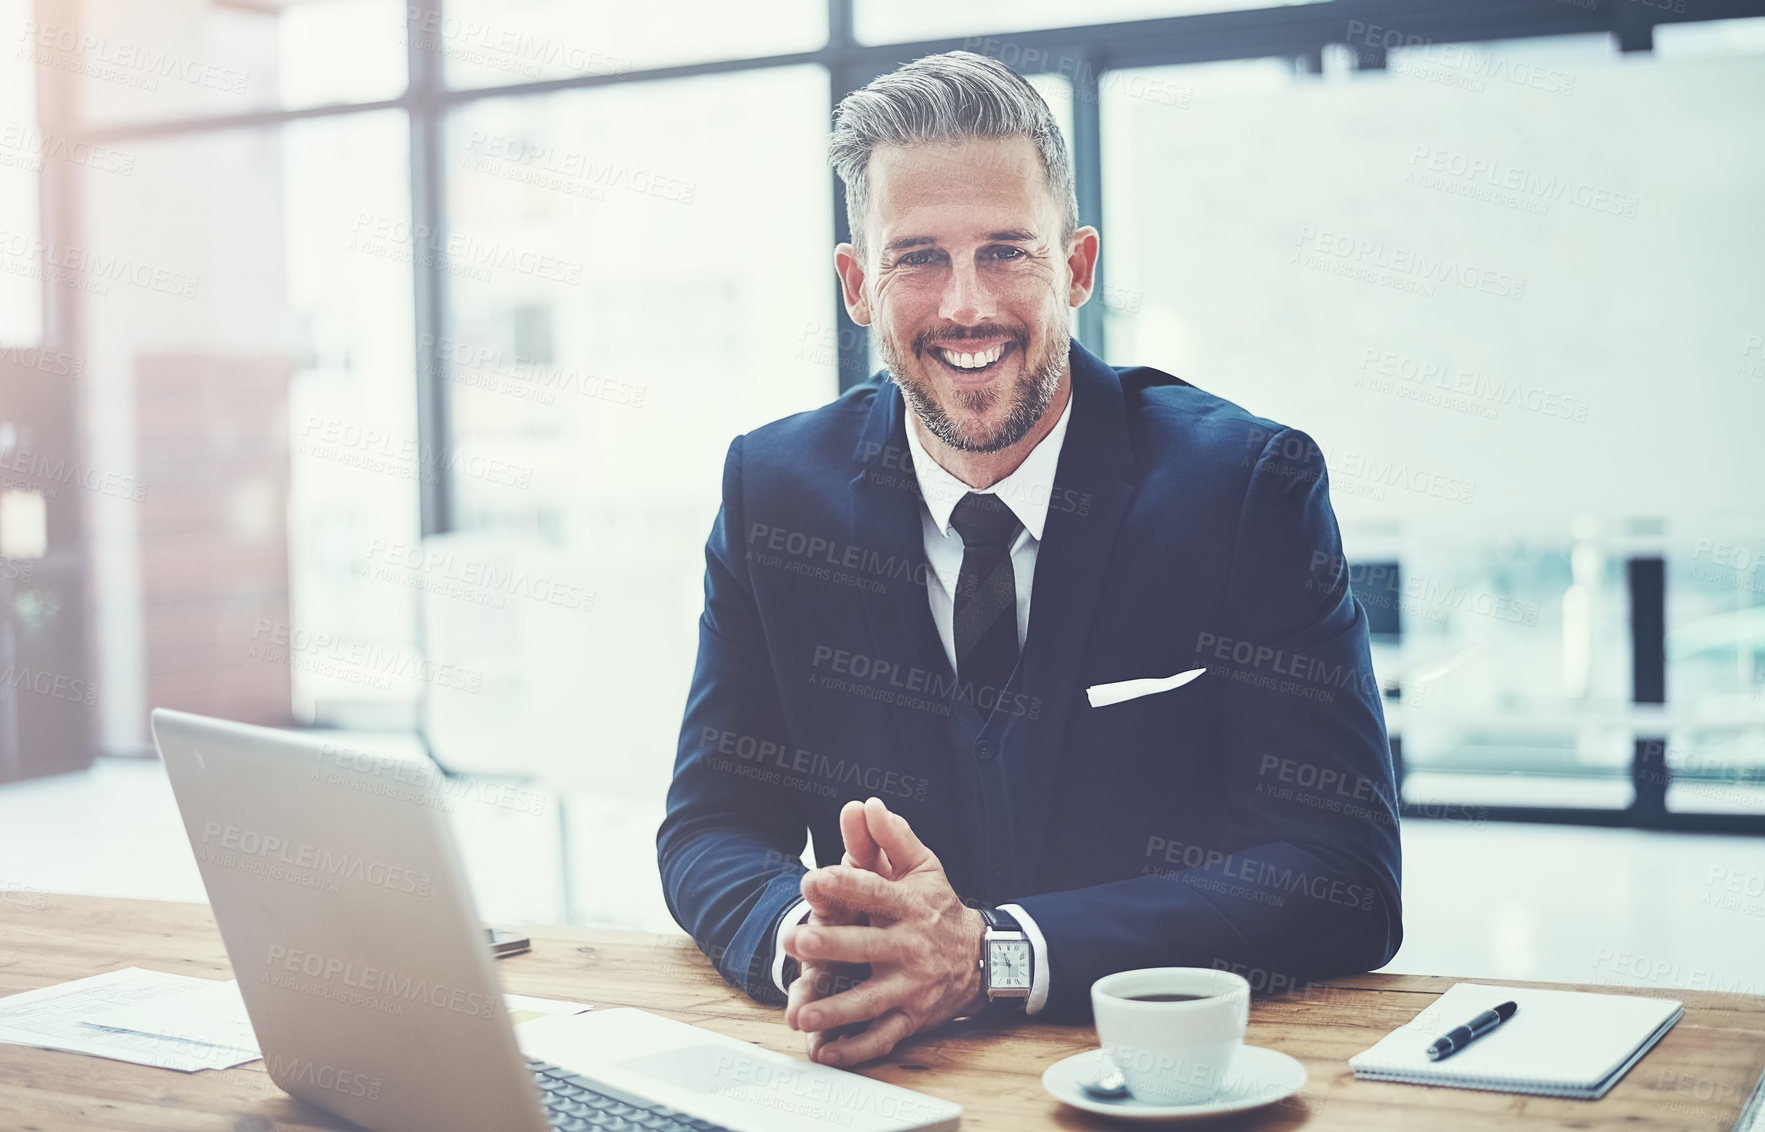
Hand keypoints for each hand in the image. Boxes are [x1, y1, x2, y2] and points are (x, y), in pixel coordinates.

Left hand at [784, 797, 984, 1066]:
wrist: (982, 959)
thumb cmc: (939, 909)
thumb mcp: (924, 868)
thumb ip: (893, 838)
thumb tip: (869, 805)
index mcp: (909, 907)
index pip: (875, 892)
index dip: (845, 884)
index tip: (813, 879)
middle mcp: (910, 947)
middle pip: (868, 947)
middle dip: (832, 946)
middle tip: (797, 940)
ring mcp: (911, 987)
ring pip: (871, 1001)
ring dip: (835, 1009)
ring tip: (801, 1012)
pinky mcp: (912, 1018)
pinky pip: (882, 1038)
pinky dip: (853, 1049)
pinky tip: (824, 1051)